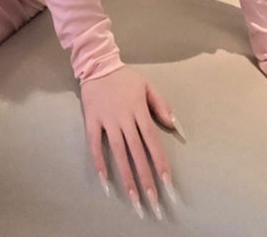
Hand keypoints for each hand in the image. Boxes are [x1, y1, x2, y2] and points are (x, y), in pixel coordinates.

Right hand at [80, 65, 179, 219]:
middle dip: (146, 178)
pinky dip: (99, 161)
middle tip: (153, 202)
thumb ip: (162, 105)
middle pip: (137, 153)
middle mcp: (124, 118)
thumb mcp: (147, 86)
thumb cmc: (124, 78)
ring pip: (118, 153)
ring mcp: (107, 120)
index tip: (167, 183)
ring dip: (126, 176)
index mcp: (139, 111)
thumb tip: (175, 126)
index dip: (160, 162)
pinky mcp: (91, 120)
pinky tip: (104, 180)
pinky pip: (94, 144)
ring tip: (133, 198)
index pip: (152, 142)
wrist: (97, 64)